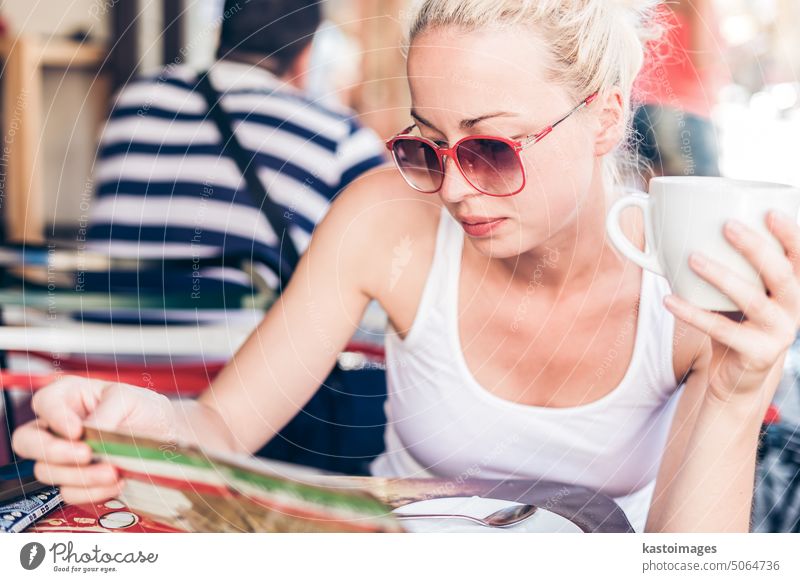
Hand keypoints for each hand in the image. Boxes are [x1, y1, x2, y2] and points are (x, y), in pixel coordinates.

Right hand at [11, 376, 176, 503]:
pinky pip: (69, 493)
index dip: (55, 418)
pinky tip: (116, 482)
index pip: (44, 403)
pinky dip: (92, 492)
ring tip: (112, 470)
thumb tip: (89, 432)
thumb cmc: (146, 410)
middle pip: (27, 441)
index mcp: (69, 396)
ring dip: (80, 475)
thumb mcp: (131, 398)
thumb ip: (107, 411)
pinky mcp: (77, 481)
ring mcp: (64, 456)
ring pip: (47, 471)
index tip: (78, 430)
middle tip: (86, 454)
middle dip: (53, 451)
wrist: (168, 438)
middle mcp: (59, 426)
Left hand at [663, 212, 799, 402]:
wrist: (737, 377)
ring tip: (691, 259)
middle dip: (756, 247)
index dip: (791, 235)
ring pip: (753, 300)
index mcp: (792, 288)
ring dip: (721, 276)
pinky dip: (692, 313)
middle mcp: (793, 309)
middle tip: (727, 226)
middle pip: (781, 274)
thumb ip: (725, 263)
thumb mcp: (737, 290)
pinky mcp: (758, 354)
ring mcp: (779, 333)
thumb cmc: (735, 322)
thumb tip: (680, 226)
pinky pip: (722, 329)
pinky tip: (670, 299)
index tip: (770, 211)